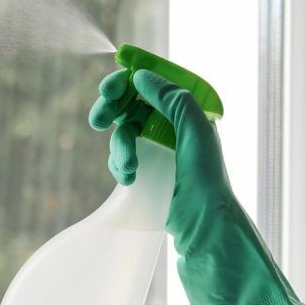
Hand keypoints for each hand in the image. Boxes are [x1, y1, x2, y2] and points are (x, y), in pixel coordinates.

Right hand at [89, 68, 301, 304]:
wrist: (204, 227)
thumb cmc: (206, 178)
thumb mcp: (195, 129)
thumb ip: (171, 98)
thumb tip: (140, 77)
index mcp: (187, 111)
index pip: (152, 83)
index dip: (129, 80)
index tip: (111, 87)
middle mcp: (172, 126)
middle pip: (131, 103)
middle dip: (112, 109)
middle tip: (98, 119)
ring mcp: (158, 149)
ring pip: (123, 131)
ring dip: (120, 146)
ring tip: (128, 167)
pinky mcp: (146, 171)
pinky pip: (121, 156)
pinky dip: (121, 164)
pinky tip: (129, 179)